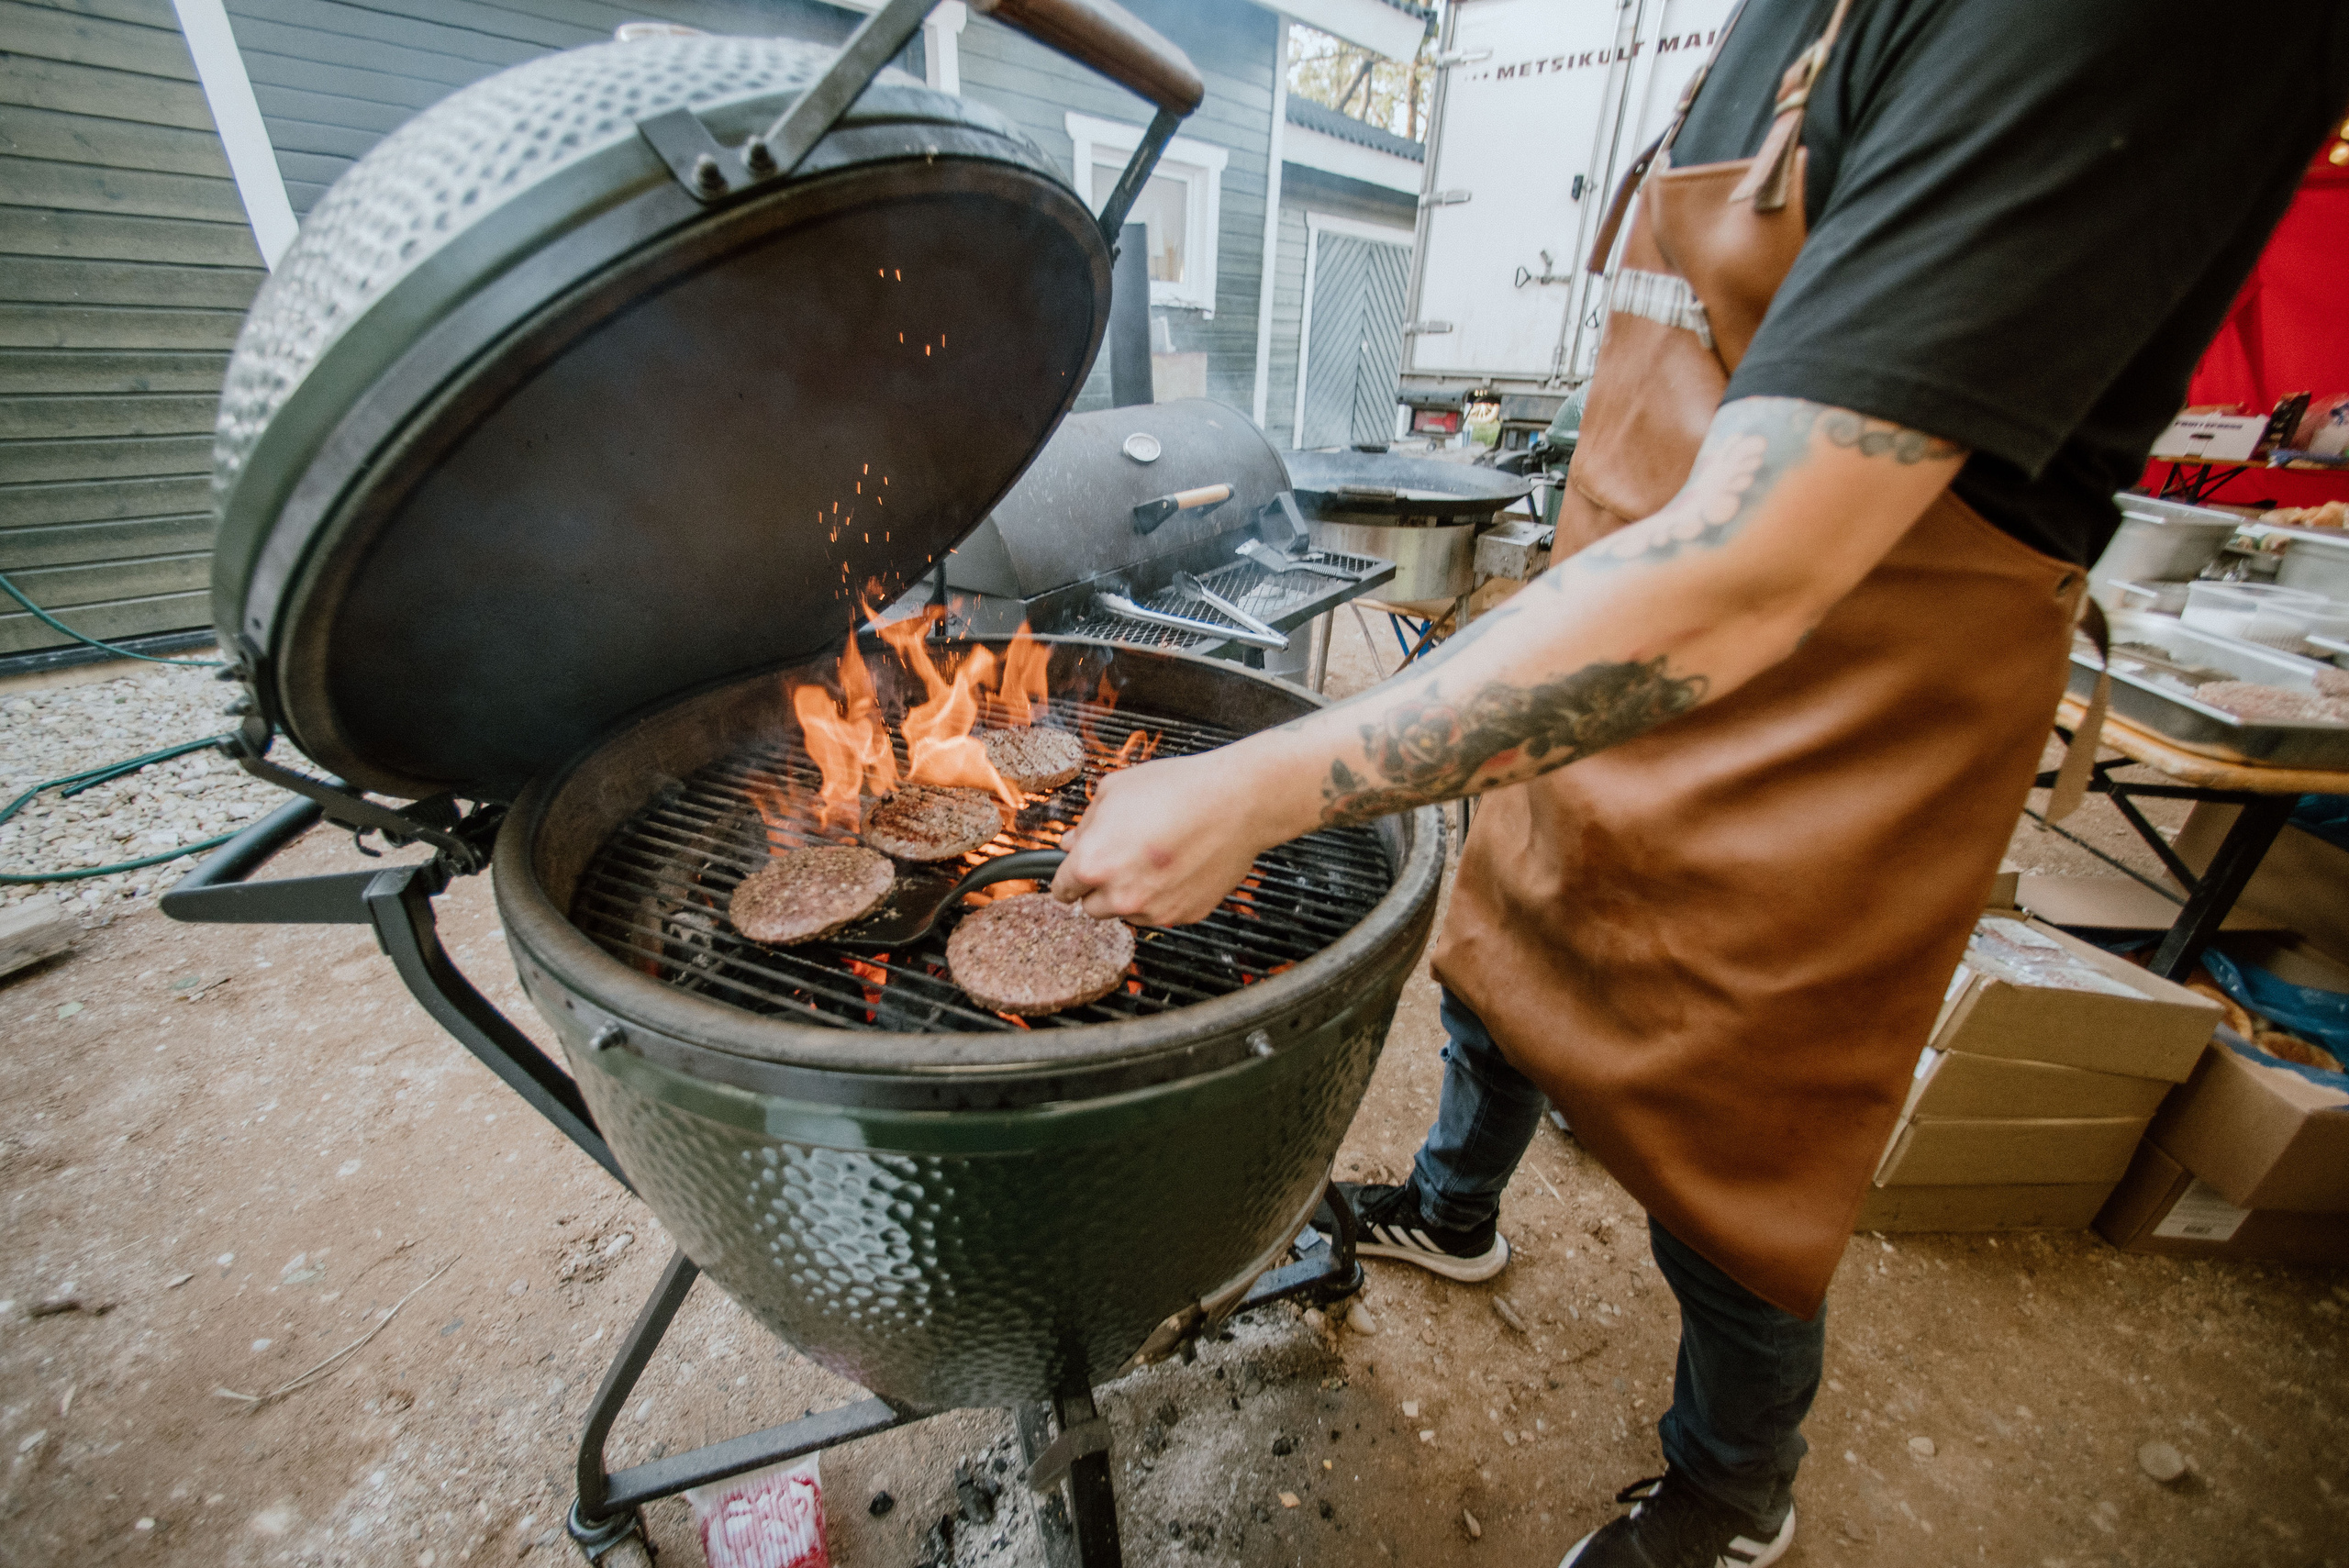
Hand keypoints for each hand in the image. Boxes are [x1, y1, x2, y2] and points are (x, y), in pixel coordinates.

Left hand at [1050, 748, 1279, 925]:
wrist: (1236, 802)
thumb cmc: (1178, 789)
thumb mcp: (1115, 790)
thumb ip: (1086, 824)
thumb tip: (1071, 843)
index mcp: (1094, 864)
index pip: (1062, 890)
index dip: (1069, 876)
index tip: (1076, 873)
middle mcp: (1121, 896)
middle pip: (1092, 908)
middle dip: (1101, 886)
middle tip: (1123, 857)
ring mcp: (1155, 910)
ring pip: (1127, 913)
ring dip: (1132, 894)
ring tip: (1155, 857)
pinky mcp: (1185, 915)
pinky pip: (1161, 913)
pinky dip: (1164, 897)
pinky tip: (1177, 866)